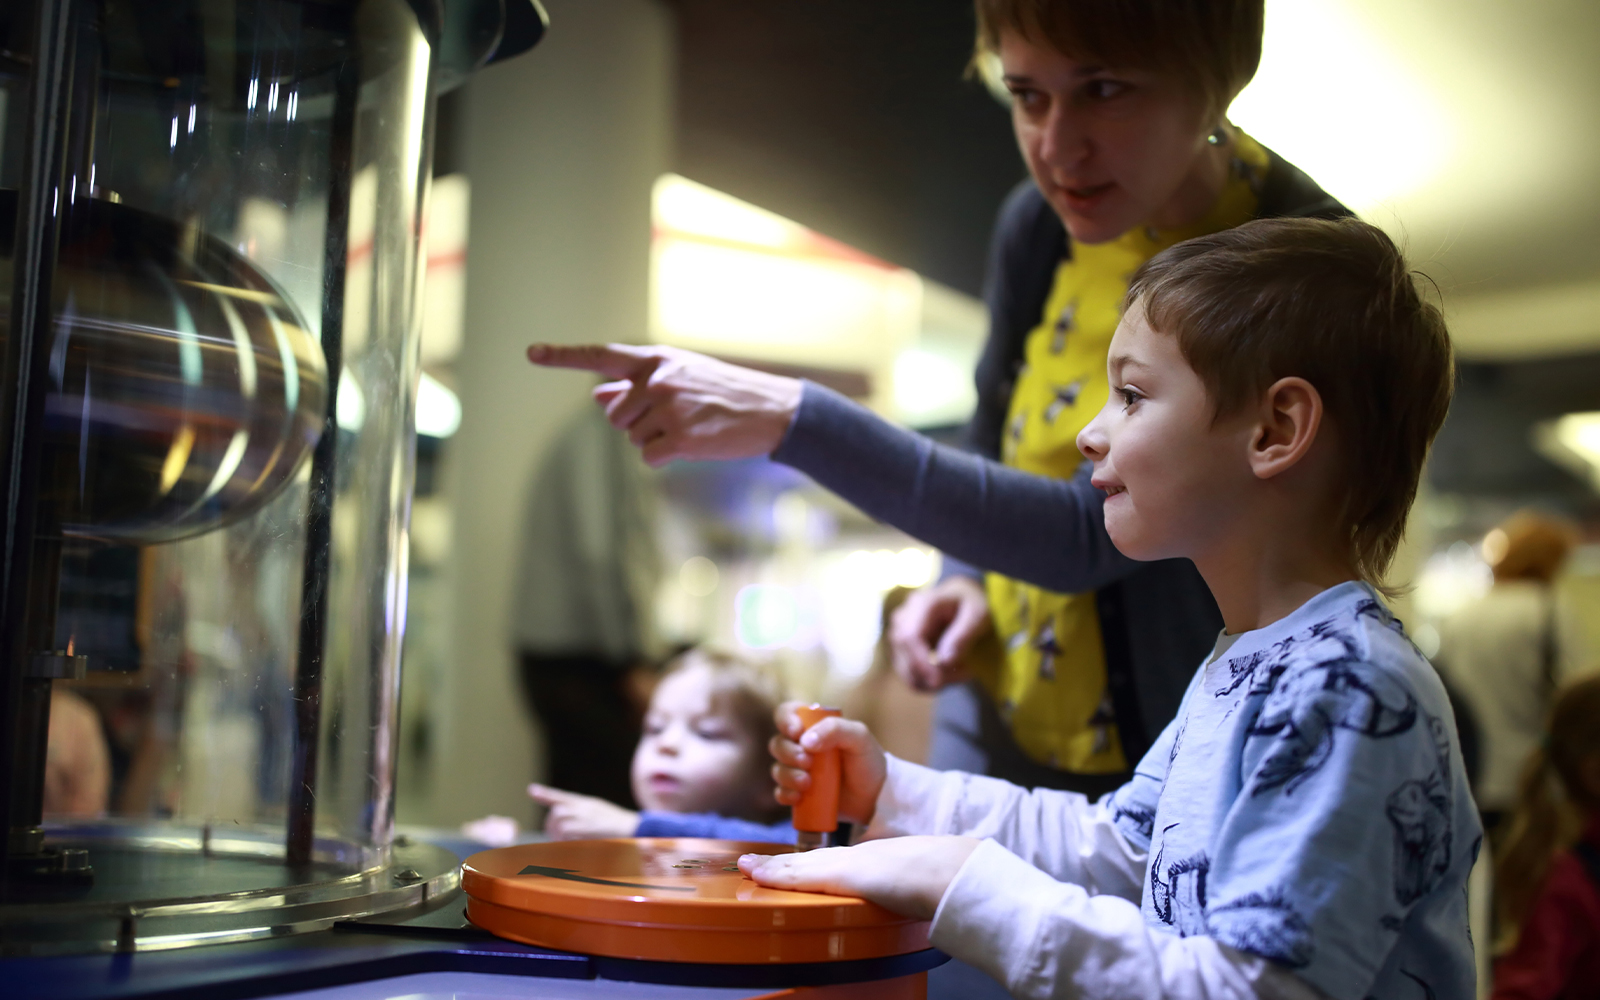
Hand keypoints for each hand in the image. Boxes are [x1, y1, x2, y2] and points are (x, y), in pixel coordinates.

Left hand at [526, 343, 802, 466]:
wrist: (771, 409)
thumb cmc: (723, 392)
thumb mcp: (681, 376)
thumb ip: (636, 385)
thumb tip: (597, 395)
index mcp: (656, 359)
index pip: (601, 356)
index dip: (563, 356)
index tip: (531, 353)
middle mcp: (657, 380)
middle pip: (615, 415)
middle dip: (635, 422)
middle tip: (673, 417)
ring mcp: (668, 409)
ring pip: (631, 438)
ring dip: (654, 440)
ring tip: (690, 426)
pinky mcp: (680, 438)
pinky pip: (648, 457)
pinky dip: (666, 456)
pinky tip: (692, 444)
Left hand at [528, 783, 639, 839]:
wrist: (637, 829)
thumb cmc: (620, 827)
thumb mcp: (601, 817)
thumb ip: (584, 817)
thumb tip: (567, 824)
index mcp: (588, 803)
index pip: (562, 796)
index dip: (546, 794)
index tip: (531, 790)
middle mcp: (586, 807)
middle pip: (558, 810)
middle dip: (550, 825)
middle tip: (553, 837)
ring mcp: (588, 816)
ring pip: (561, 820)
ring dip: (557, 833)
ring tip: (562, 843)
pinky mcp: (590, 827)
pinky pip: (570, 831)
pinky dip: (567, 839)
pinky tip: (572, 845)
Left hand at [737, 836, 979, 919]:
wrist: (951, 869)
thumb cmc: (942, 877)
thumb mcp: (916, 882)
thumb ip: (903, 891)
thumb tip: (911, 905)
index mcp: (871, 861)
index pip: (828, 862)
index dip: (802, 865)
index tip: (781, 865)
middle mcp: (855, 858)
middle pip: (808, 861)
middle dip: (779, 864)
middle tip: (750, 863)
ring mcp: (847, 864)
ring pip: (799, 866)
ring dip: (770, 868)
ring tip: (745, 867)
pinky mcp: (842, 874)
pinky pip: (800, 875)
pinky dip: (775, 875)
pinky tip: (756, 873)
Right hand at [769, 703, 886, 824]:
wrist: (876, 796)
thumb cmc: (868, 760)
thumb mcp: (859, 737)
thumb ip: (835, 729)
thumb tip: (805, 741)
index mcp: (814, 725)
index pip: (787, 712)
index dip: (786, 720)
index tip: (797, 732)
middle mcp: (802, 745)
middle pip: (778, 743)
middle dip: (789, 753)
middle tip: (808, 763)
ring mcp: (799, 770)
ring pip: (777, 769)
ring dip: (788, 775)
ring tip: (807, 783)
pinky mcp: (799, 792)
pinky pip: (780, 792)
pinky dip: (785, 794)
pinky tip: (798, 797)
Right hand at [889, 576, 991, 691]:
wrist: (961, 595)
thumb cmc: (972, 603)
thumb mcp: (979, 614)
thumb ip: (963, 635)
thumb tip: (945, 662)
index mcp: (922, 604)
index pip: (910, 637)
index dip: (921, 663)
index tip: (940, 681)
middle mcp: (903, 617)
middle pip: (905, 655)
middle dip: (932, 675)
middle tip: (967, 674)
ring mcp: (898, 632)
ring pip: (905, 669)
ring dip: (932, 681)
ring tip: (962, 672)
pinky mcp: (900, 647)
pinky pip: (908, 673)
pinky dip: (928, 681)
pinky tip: (950, 673)